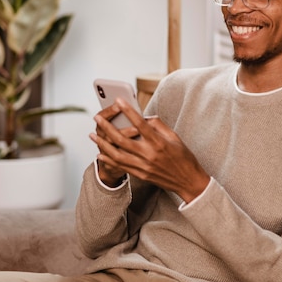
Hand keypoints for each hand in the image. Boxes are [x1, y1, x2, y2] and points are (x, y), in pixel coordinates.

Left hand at [89, 98, 209, 202]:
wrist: (188, 181)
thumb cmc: (183, 157)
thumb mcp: (175, 137)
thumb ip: (158, 125)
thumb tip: (143, 117)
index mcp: (159, 142)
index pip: (140, 123)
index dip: (128, 110)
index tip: (118, 100)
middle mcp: (149, 154)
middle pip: (122, 139)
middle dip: (107, 127)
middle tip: (97, 118)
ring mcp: (143, 166)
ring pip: (117, 154)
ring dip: (102, 144)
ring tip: (93, 135)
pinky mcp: (140, 175)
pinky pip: (120, 166)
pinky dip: (108, 159)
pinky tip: (100, 152)